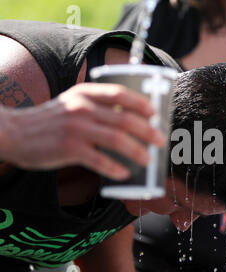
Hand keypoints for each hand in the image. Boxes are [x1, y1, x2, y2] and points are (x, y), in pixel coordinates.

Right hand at [0, 83, 165, 179]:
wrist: (14, 132)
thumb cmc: (49, 120)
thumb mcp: (72, 103)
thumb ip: (96, 105)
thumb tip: (129, 117)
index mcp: (85, 94)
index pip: (119, 93)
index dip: (141, 103)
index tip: (155, 113)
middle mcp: (82, 108)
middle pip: (124, 118)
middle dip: (148, 131)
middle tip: (160, 141)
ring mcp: (76, 129)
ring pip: (116, 139)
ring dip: (137, 150)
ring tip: (148, 159)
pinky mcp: (69, 149)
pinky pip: (99, 160)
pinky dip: (115, 168)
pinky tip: (124, 173)